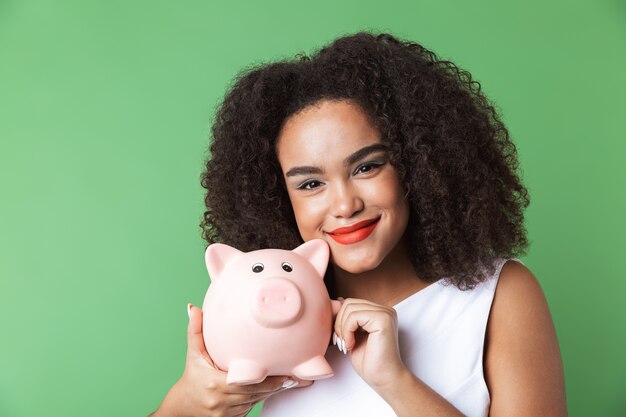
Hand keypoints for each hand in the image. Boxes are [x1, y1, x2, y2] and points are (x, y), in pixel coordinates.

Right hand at [152, 304, 310, 416]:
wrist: (184, 408)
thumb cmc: (192, 378)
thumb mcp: (193, 355)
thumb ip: (195, 331)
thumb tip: (193, 308)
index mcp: (216, 384)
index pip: (249, 383)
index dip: (270, 380)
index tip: (287, 374)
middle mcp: (224, 400)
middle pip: (258, 392)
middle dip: (280, 384)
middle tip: (299, 375)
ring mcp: (230, 412)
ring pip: (259, 399)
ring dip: (277, 390)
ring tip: (297, 380)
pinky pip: (254, 405)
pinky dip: (267, 396)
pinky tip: (282, 387)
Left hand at [333, 298, 405, 392]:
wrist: (383, 379)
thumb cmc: (369, 361)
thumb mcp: (354, 334)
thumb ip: (349, 318)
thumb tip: (338, 300)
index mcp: (379, 312)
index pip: (350, 303)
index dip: (339, 319)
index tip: (340, 338)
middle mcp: (385, 310)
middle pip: (349, 303)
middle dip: (339, 323)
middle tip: (341, 342)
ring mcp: (385, 313)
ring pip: (350, 308)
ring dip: (342, 328)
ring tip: (347, 344)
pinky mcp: (383, 320)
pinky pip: (354, 316)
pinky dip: (347, 331)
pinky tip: (351, 345)